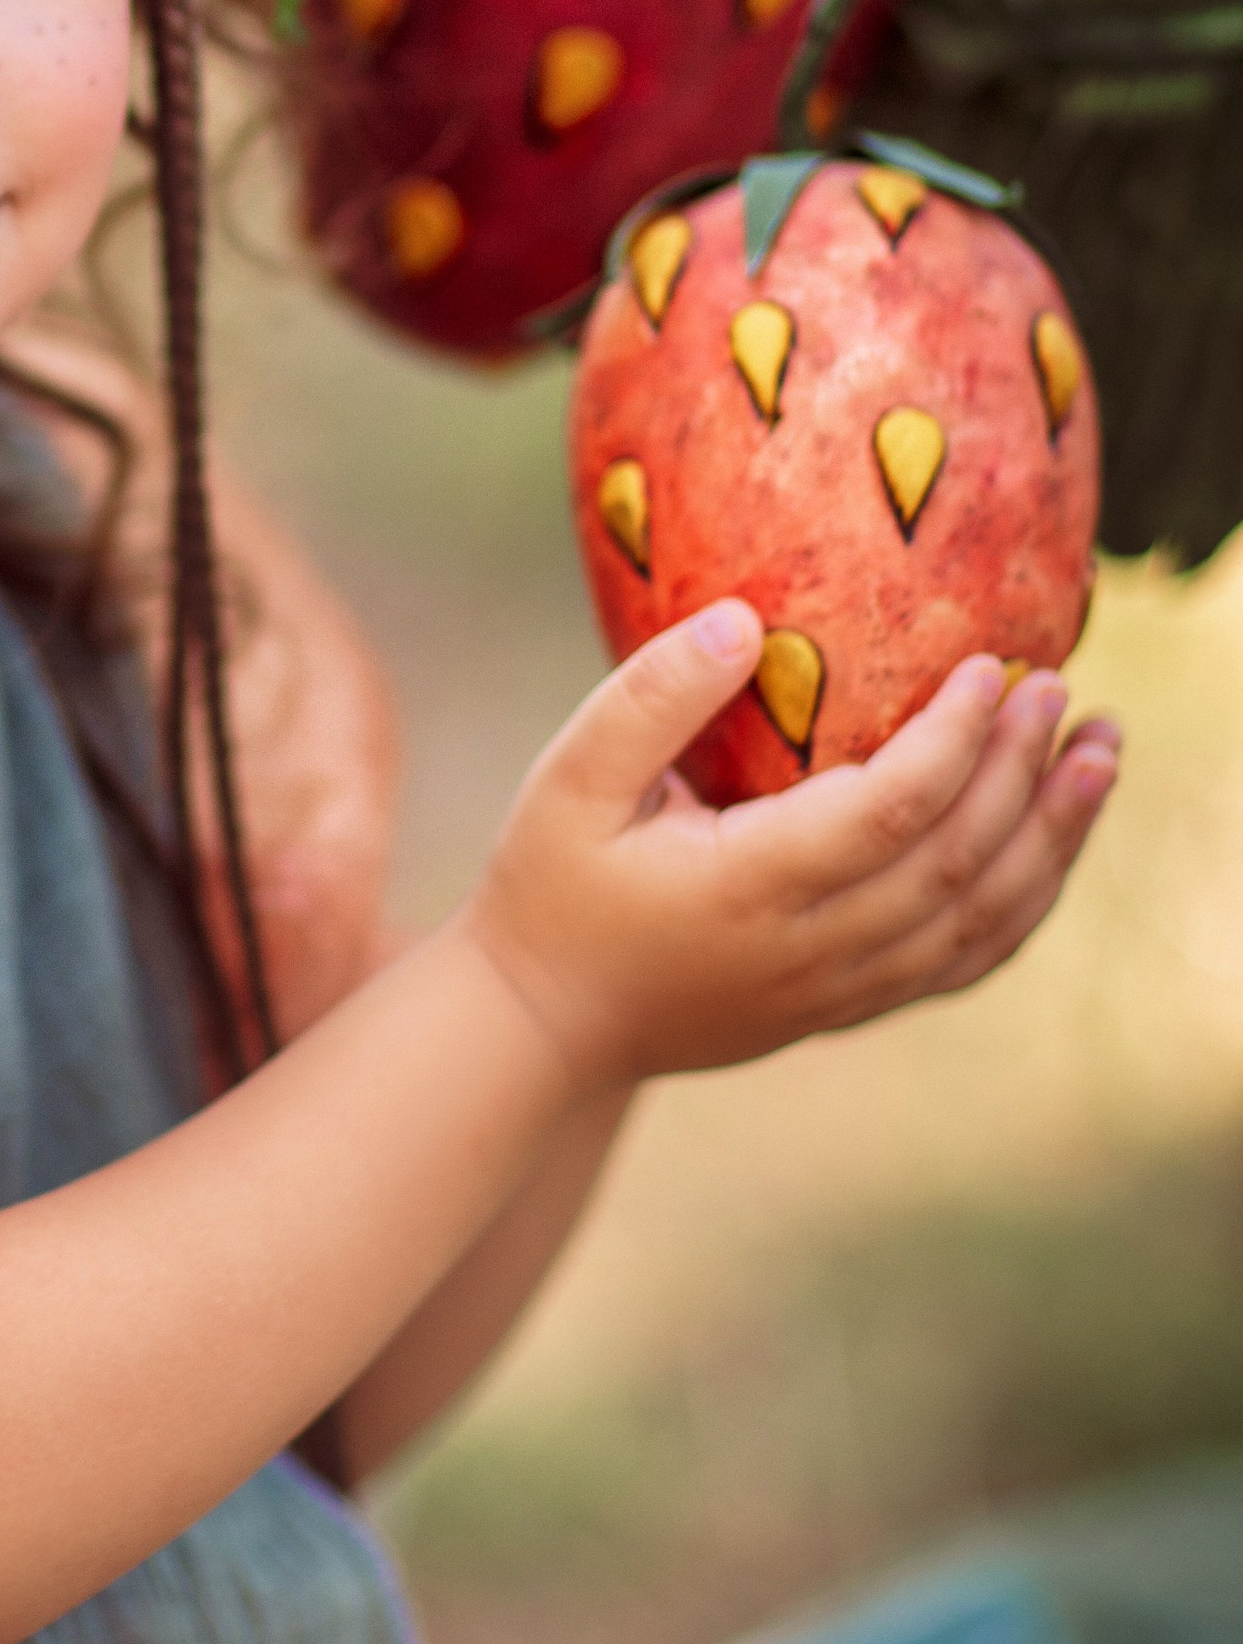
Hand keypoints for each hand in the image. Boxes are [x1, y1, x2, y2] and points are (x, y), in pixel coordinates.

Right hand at [457, 604, 1118, 1098]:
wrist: (544, 1021)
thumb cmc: (550, 883)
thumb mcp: (569, 775)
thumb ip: (652, 695)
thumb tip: (746, 621)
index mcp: (749, 887)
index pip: (889, 811)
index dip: (956, 739)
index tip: (992, 666)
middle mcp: (811, 951)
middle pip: (956, 862)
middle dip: (1024, 772)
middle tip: (1063, 688)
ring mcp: (838, 991)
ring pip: (979, 920)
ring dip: (1051, 838)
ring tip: (1099, 758)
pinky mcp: (846, 1008)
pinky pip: (963, 961)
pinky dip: (1023, 903)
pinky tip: (1051, 846)